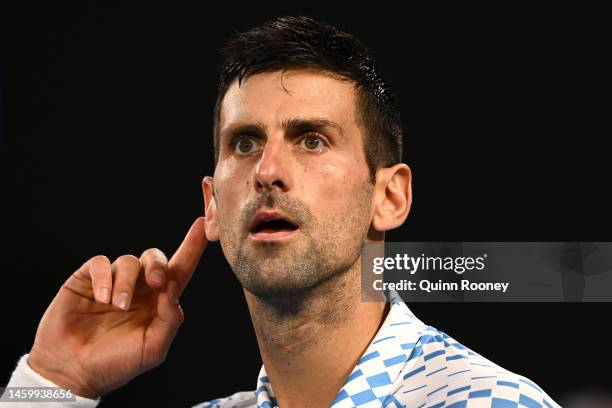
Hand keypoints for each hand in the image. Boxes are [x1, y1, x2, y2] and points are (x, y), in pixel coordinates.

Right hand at [27, 217, 207, 398]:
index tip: (202, 226)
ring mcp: (113, 282)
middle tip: (156, 282)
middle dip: (158, 265)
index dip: (192, 248)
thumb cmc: (114, 364)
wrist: (71, 372)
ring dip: (127, 282)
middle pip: (155, 258)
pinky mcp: (86, 280)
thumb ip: (170, 319)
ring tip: (118, 307)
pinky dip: (104, 277)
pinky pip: (100, 263)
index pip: (180, 270)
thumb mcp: (152, 348)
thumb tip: (173, 288)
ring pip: (129, 261)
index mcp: (158, 302)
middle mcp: (138, 288)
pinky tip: (102, 298)